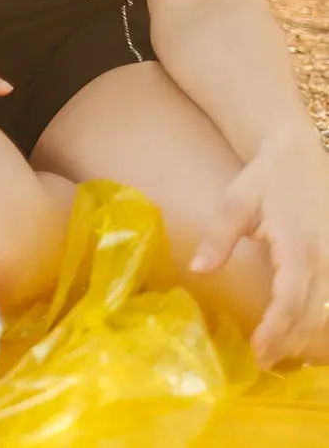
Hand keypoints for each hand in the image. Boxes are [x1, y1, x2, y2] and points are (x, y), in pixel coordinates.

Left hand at [191, 132, 328, 366]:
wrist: (297, 154)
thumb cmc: (263, 180)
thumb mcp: (235, 203)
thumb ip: (218, 238)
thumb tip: (198, 269)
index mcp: (298, 245)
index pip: (291, 297)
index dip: (277, 328)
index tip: (259, 351)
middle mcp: (324, 257)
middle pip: (312, 311)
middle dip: (290, 340)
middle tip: (263, 361)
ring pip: (326, 309)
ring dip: (305, 333)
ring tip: (278, 353)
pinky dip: (316, 317)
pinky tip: (298, 331)